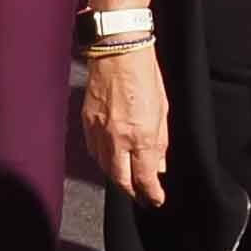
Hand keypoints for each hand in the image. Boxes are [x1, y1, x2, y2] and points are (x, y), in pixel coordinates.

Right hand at [79, 42, 170, 205]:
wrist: (118, 52)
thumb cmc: (145, 76)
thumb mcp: (163, 111)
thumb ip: (160, 141)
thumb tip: (158, 164)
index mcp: (141, 135)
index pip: (144, 176)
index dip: (151, 193)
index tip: (156, 199)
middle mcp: (118, 138)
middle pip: (121, 179)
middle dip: (132, 191)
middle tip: (141, 196)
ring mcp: (99, 132)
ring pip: (105, 167)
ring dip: (118, 177)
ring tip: (128, 179)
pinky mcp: (87, 123)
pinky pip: (94, 151)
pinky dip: (103, 159)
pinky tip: (111, 158)